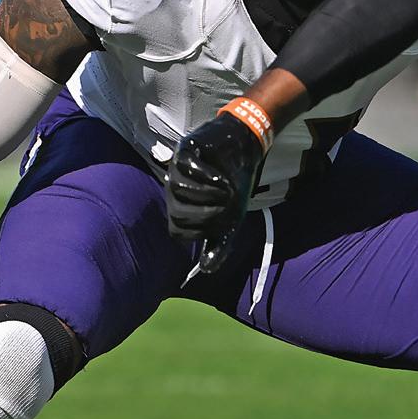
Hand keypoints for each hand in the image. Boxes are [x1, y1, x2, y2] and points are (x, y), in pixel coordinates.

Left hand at [165, 112, 264, 271]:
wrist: (244, 149)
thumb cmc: (234, 185)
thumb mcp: (231, 221)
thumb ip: (219, 245)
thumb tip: (206, 270)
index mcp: (180, 207)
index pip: (178, 231)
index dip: (201, 231)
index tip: (222, 223)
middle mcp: (173, 189)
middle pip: (176, 211)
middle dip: (205, 214)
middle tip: (227, 206)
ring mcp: (176, 167)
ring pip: (177, 188)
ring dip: (205, 194)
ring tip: (226, 191)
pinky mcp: (185, 148)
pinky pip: (186, 166)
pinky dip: (206, 176)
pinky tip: (221, 178)